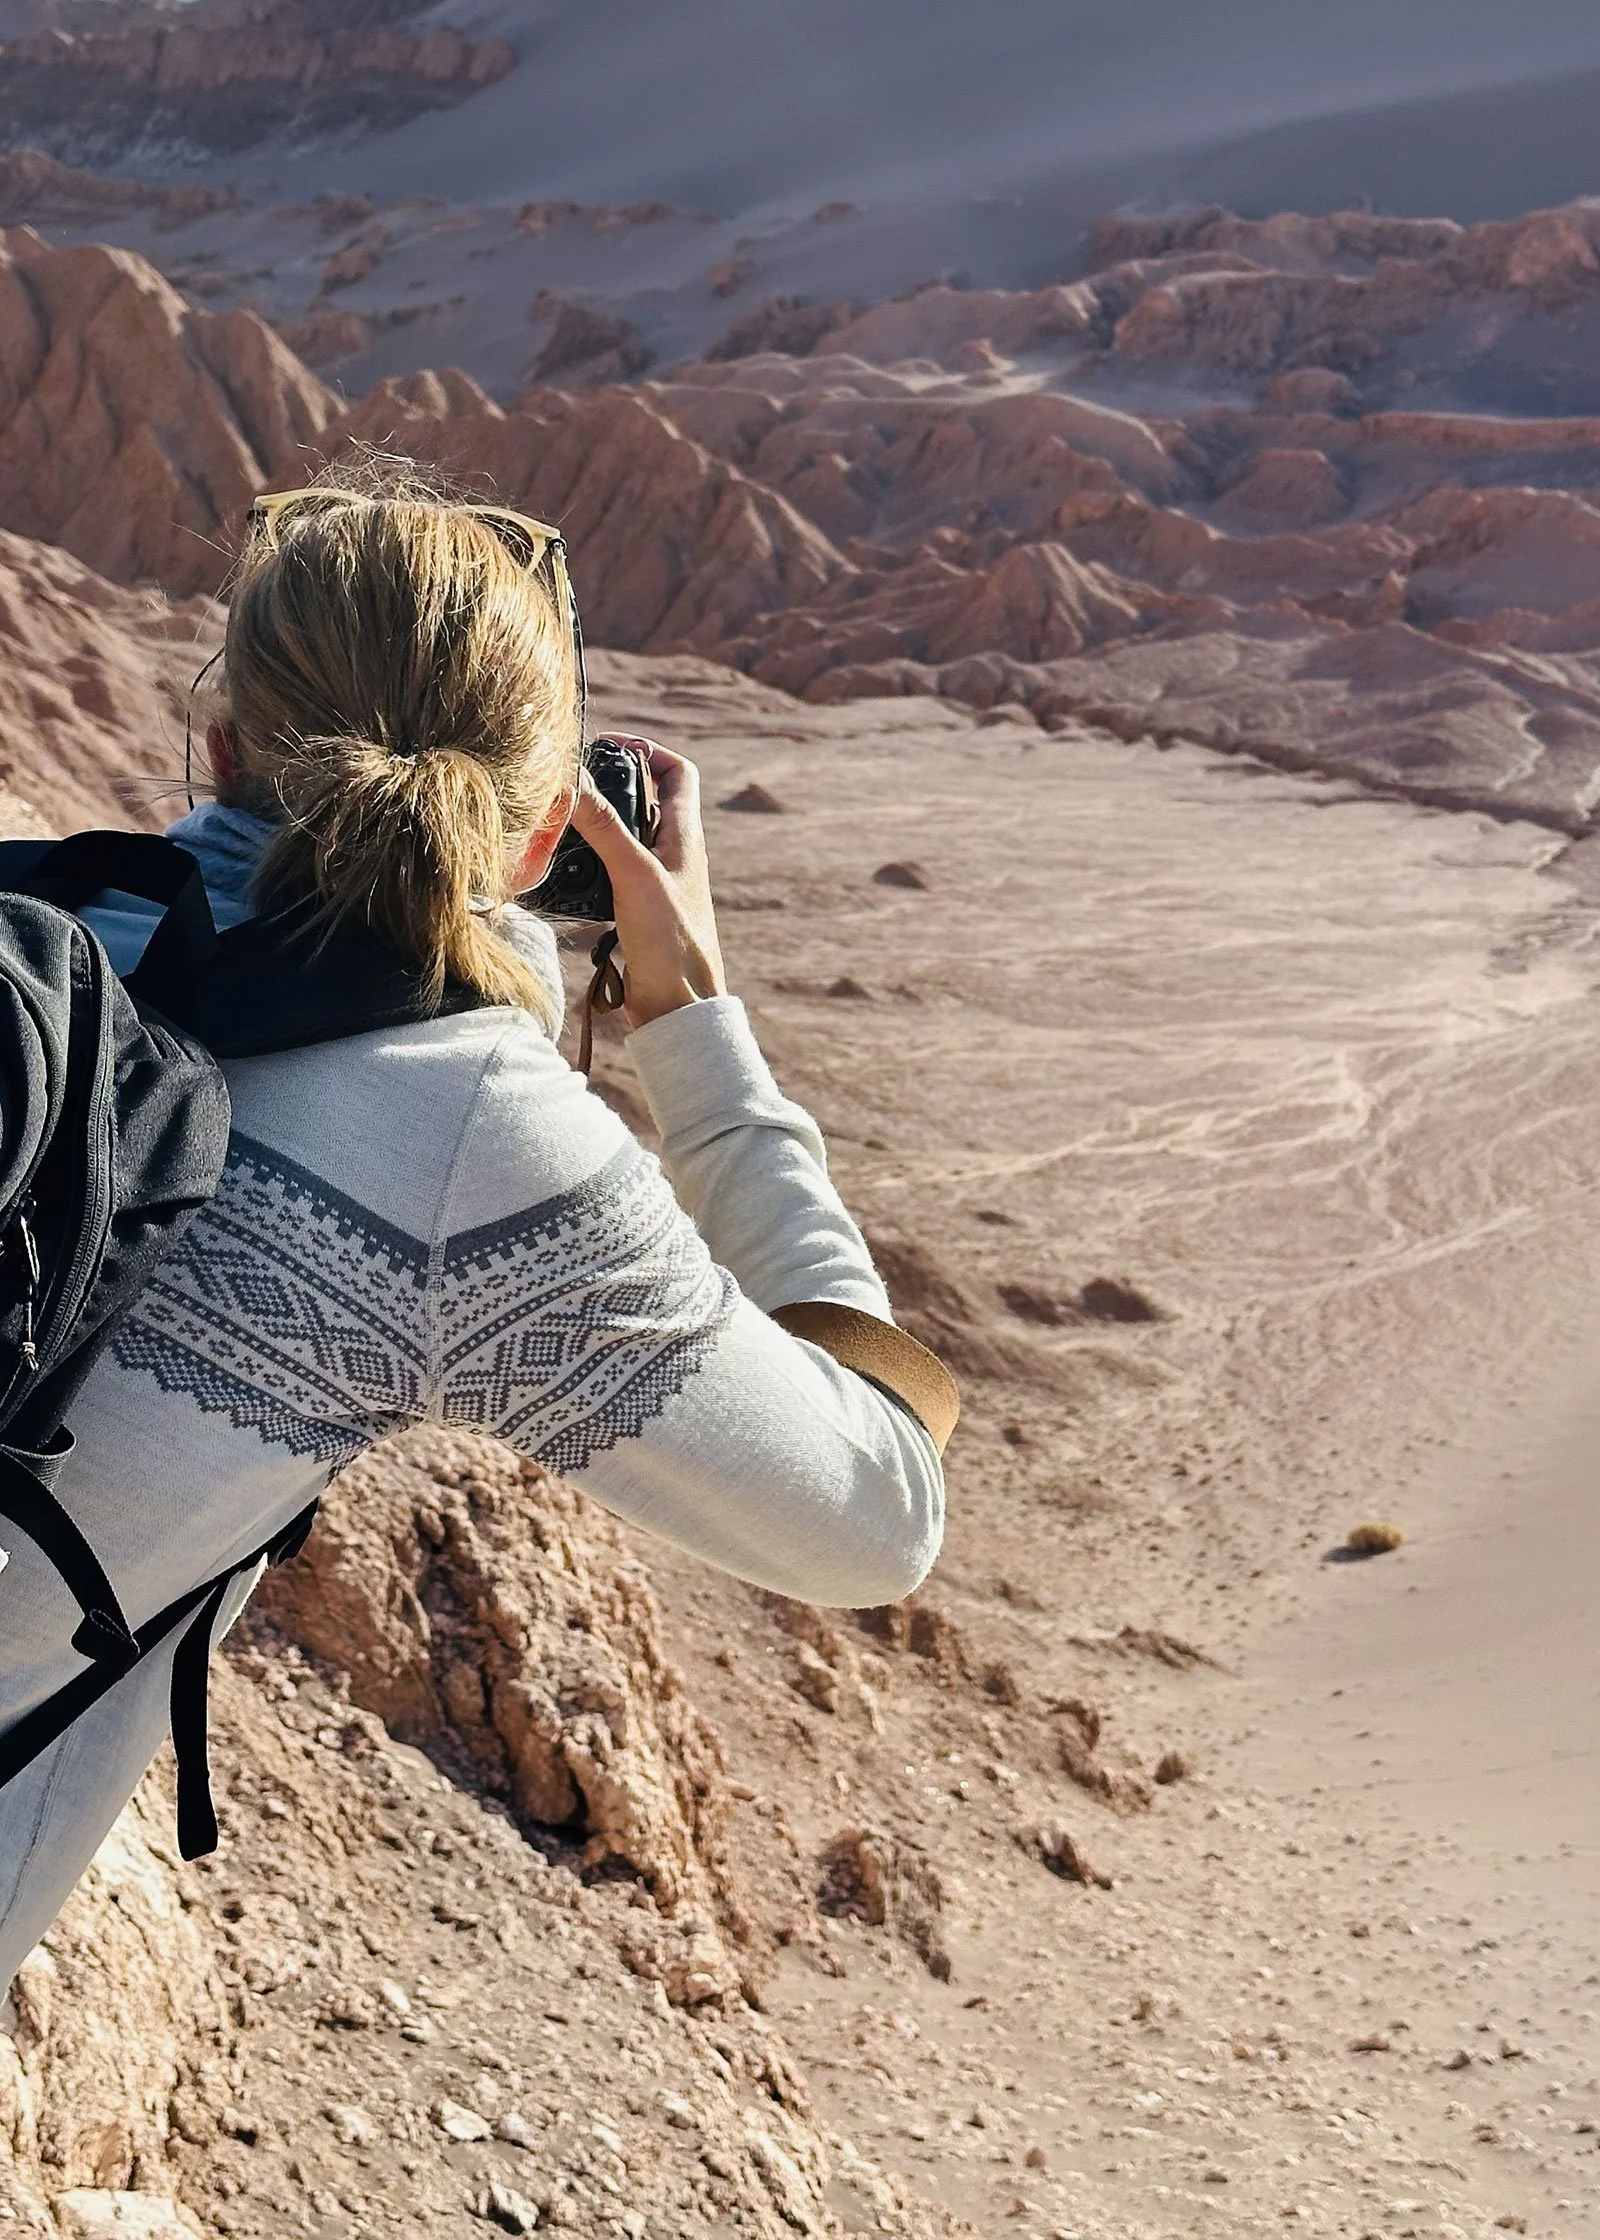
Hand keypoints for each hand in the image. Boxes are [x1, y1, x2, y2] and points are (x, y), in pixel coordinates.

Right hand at [569, 736, 726, 1029]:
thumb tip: (573, 780)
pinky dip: (586, 865)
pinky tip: (563, 871)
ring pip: (622, 837)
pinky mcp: (634, 910)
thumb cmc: (671, 941)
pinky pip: (608, 874)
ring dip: (593, 826)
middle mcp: (672, 854)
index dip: (648, 750)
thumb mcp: (635, 875)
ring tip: (559, 821)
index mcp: (684, 836)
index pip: (677, 772)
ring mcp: (653, 883)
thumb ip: (605, 827)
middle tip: (571, 781)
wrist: (677, 1007)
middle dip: (609, 784)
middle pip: (644, 801)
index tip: (608, 745)